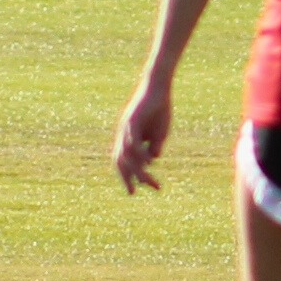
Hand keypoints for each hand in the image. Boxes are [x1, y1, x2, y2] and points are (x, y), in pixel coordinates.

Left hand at [111, 79, 172, 194]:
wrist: (158, 87)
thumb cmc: (159, 109)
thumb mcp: (158, 133)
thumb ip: (154, 146)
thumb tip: (152, 160)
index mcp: (128, 139)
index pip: (123, 162)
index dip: (126, 177)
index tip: (133, 192)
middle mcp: (123, 135)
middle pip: (121, 161)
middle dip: (127, 178)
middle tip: (133, 193)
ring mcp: (126, 128)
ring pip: (126, 154)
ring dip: (137, 169)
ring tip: (148, 181)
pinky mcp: (132, 120)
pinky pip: (131, 139)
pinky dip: (137, 152)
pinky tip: (146, 162)